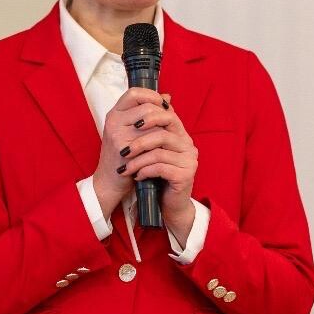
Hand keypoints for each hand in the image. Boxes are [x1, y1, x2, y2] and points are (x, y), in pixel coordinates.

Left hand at [92, 87, 198, 239]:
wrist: (168, 204)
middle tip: (123, 150)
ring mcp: (189, 160)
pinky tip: (137, 177)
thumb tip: (137, 108)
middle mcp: (188, 145)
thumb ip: (149, 132)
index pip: (168, 115)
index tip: (131, 123)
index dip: (149, 115)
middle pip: (163, 132)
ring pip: (158, 152)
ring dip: (138, 161)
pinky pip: (160, 168)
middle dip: (140, 140)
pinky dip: (144, 171)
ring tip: (126, 168)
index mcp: (181, 135)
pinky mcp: (185, 175)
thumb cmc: (157, 175)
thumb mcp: (152, 151)